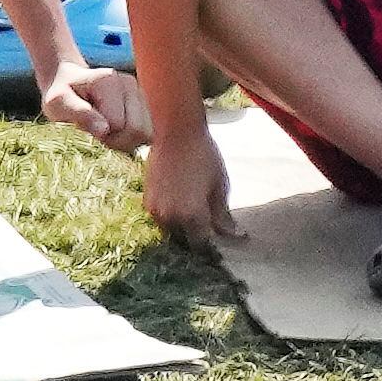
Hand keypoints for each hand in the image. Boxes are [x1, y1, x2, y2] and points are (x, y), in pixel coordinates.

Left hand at [40, 62, 151, 155]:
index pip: (120, 125)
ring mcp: (141, 93)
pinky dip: (134, 138)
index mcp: (109, 82)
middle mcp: (131, 84)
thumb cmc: (61, 94)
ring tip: (107, 132)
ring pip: (149, 134)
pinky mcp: (146, 103)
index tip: (88, 130)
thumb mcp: (59, 104)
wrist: (67, 81)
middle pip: (141, 131)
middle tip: (99, 136)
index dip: (105, 136)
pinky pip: (150, 133)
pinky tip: (117, 131)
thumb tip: (105, 130)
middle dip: (119, 141)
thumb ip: (80, 114)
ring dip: (127, 141)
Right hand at [143, 124, 240, 249]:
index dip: (210, 246)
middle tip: (207, 227)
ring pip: (170, 229)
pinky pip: (160, 217)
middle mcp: (169, 217)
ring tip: (193, 214)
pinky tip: (181, 203)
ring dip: (181, 227)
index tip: (217, 241)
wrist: (176, 134)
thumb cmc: (204, 157)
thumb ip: (223, 216)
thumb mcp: (220, 187)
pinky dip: (170, 216)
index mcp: (191, 216)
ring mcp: (154, 209)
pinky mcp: (146, 200)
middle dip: (194, 237)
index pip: (200, 245)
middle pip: (183, 240)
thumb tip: (235, 236)